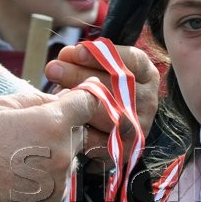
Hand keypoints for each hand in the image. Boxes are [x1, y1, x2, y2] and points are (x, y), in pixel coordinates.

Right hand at [0, 90, 97, 201]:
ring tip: (19, 158)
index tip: (77, 98)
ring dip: (55, 154)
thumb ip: (37, 98)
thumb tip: (64, 96)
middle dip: (62, 129)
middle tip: (29, 133)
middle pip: (79, 132)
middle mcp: (64, 153)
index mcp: (52, 124)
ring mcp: (60, 181)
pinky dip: (47, 177)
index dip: (83, 98)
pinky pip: (60, 181)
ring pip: (69, 158)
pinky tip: (19, 177)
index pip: (89, 103)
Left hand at [45, 43, 158, 171]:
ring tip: (53, 96)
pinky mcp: (125, 150)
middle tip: (53, 68)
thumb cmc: (93, 88)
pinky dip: (82, 131)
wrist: (98, 128)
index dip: (102, 55)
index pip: (131, 60)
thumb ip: (83, 59)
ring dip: (80, 104)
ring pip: (112, 115)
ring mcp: (140, 126)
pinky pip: (103, 141)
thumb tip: (63, 58)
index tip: (76, 51)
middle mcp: (148, 100)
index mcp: (146, 74)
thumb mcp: (94, 68)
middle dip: (81, 76)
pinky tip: (63, 122)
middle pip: (117, 87)